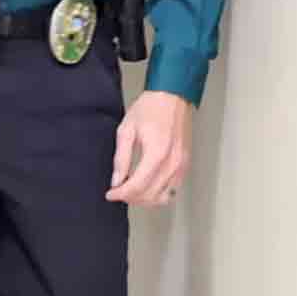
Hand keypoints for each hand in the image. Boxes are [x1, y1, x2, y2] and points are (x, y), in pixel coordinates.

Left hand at [106, 90, 192, 206]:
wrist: (172, 96)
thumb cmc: (150, 108)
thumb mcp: (126, 130)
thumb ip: (121, 158)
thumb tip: (116, 180)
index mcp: (156, 154)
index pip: (137, 186)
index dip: (121, 194)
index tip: (110, 193)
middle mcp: (172, 163)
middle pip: (150, 195)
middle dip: (131, 198)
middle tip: (118, 191)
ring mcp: (181, 166)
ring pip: (163, 197)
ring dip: (145, 199)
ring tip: (131, 190)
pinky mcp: (185, 165)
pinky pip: (173, 189)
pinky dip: (158, 193)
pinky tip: (147, 186)